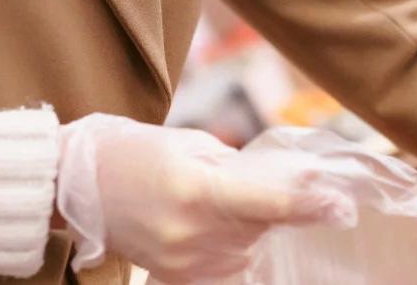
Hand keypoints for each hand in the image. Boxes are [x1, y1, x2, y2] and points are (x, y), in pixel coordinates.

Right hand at [55, 115, 354, 280]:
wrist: (75, 185)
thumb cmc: (136, 152)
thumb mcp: (194, 145)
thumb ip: (245, 169)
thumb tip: (301, 183)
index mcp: (197, 190)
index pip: (270, 204)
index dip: (311, 205)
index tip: (341, 204)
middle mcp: (192, 235)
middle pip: (264, 228)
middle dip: (282, 209)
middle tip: (279, 187)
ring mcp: (183, 263)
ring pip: (249, 250)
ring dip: (254, 229)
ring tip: (222, 201)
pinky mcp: (175, 278)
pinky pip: (226, 268)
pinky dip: (234, 249)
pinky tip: (224, 231)